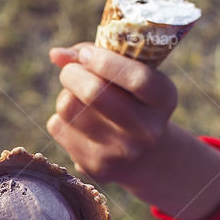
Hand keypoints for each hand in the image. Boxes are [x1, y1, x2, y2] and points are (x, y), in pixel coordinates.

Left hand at [48, 44, 177, 186]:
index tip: (86, 54)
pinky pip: (58, 126)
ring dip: (65, 95)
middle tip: (70, 70)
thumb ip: (98, 56)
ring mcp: (119, 152)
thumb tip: (56, 54)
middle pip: (94, 93)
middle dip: (72, 73)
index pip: (137, 79)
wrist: (142, 157)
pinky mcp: (93, 165)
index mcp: (163, 100)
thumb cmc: (131, 101)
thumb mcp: (130, 75)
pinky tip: (79, 123)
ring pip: (68, 107)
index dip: (105, 60)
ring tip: (77, 97)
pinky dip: (61, 117)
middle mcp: (145, 130)